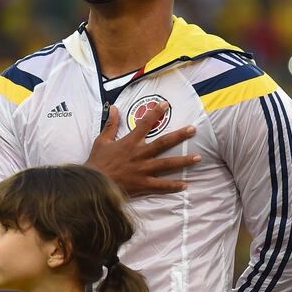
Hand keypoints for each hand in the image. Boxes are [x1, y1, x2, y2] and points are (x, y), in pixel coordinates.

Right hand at [85, 103, 199, 196]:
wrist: (92, 184)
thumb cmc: (97, 163)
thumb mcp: (101, 141)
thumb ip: (110, 125)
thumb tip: (114, 107)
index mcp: (130, 142)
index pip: (145, 123)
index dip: (156, 112)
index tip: (166, 105)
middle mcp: (140, 154)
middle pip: (163, 143)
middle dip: (179, 135)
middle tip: (193, 129)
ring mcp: (143, 170)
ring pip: (167, 164)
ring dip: (183, 161)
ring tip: (198, 157)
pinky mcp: (143, 185)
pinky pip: (161, 186)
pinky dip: (173, 186)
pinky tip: (185, 185)